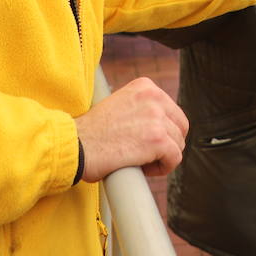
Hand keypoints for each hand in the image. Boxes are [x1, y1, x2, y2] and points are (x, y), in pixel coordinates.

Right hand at [74, 77, 188, 181]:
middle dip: (167, 144)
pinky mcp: (158, 139)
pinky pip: (175, 158)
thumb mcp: (119, 105)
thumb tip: (160, 125)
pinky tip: (144, 169)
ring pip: (178, 144)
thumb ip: (140, 109)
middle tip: (147, 155)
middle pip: (180, 126)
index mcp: (145, 86)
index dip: (163, 130)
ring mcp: (157, 117)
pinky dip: (163, 168)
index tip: (146, 142)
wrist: (76, 145)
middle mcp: (153, 96)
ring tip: (141, 162)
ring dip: (162, 157)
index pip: (171, 110)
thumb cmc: (91, 132)